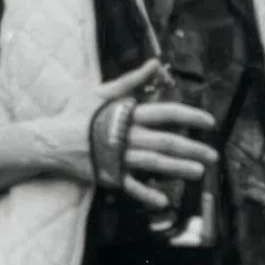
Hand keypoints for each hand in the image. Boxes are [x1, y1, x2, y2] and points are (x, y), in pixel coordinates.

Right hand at [86, 63, 216, 214]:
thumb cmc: (77, 114)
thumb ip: (133, 79)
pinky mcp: (109, 174)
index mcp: (128, 114)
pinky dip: (146, 194)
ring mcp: (118, 157)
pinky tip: (164, 201)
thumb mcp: (103, 91)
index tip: (209, 122)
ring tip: (199, 172)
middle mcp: (127, 135)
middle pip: (166, 141)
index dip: (190, 116)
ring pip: (154, 163)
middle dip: (193, 147)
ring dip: (179, 168)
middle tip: (214, 155)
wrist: (49, 140)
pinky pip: (131, 186)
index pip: (166, 113)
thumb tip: (156, 63)